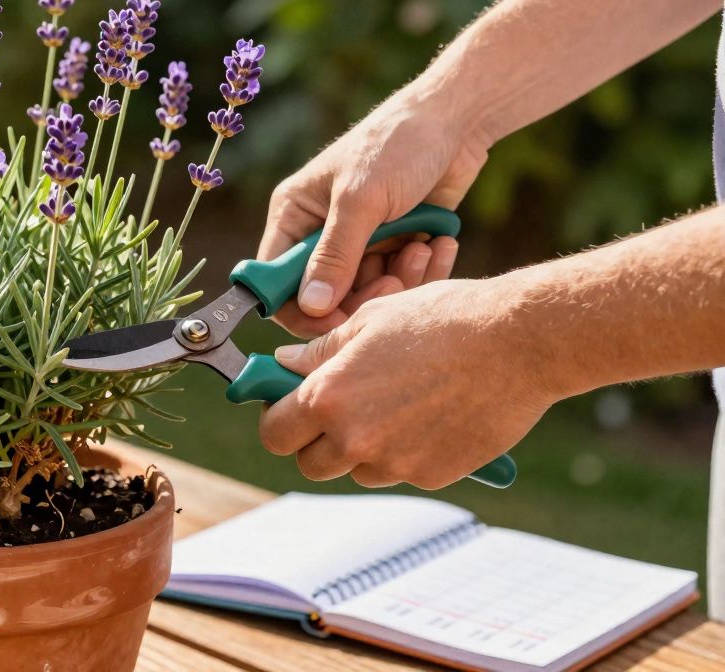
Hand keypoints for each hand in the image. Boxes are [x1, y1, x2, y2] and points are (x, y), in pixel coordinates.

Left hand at [257, 278, 552, 488]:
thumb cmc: (443, 319)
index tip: (290, 407)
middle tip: (339, 410)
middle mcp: (355, 439)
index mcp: (329, 397)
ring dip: (362, 448)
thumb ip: (320, 352)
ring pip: (357, 469)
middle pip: (310, 463)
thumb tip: (284, 364)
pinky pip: (402, 471)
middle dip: (316, 441)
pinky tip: (430, 414)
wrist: (519, 342)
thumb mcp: (369, 321)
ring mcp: (395, 463)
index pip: (275, 433)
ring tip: (396, 403)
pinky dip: (406, 452)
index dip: (279, 419)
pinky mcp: (433, 475)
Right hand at [258, 86, 490, 336]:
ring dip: (399, 281)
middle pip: (327, 297)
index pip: (277, 281)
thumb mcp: (361, 199)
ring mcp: (360, 241)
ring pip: (368, 294)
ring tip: (422, 249)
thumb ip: (335, 255)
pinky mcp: (395, 246)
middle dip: (362, 297)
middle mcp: (321, 233)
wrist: (457, 120)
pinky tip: (438, 244)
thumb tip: (311, 307)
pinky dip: (422, 271)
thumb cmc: (398, 144)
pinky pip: (401, 281)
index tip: (334, 321)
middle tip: (393, 282)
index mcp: (294, 216)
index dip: (301, 310)